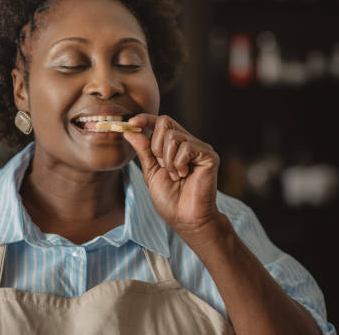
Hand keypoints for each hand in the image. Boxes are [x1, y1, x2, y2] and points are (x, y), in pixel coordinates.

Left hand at [123, 114, 221, 234]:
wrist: (185, 218)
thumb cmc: (170, 199)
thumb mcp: (151, 171)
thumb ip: (143, 150)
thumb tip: (130, 130)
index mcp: (174, 146)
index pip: (159, 123)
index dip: (145, 119)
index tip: (132, 121)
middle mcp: (188, 143)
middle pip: (165, 122)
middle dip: (155, 145)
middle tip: (162, 165)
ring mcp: (199, 148)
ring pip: (173, 136)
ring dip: (167, 160)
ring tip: (174, 175)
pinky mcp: (209, 155)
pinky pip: (186, 147)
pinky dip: (179, 163)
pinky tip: (184, 175)